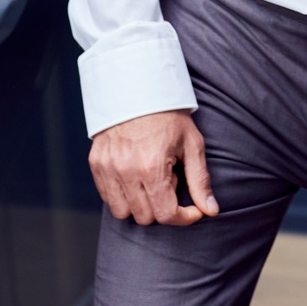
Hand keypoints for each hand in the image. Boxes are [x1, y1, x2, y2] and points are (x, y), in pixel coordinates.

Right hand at [89, 111, 216, 225]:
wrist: (138, 88)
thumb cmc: (169, 115)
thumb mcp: (192, 144)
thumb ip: (200, 180)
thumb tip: (211, 211)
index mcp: (152, 167)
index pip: (166, 214)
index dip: (184, 217)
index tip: (192, 211)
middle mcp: (126, 171)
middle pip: (145, 217)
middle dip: (162, 207)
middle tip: (170, 181)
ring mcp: (108, 168)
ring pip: (122, 212)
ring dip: (140, 205)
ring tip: (151, 179)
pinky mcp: (96, 164)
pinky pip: (107, 197)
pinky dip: (122, 195)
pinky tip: (135, 176)